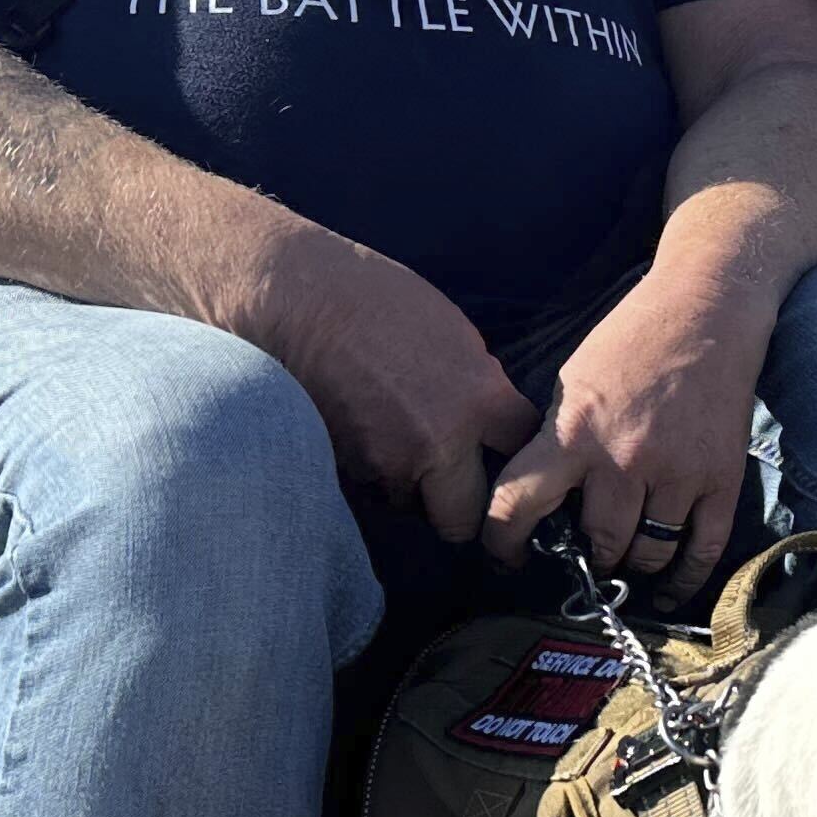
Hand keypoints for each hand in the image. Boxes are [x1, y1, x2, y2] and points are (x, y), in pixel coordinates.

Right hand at [246, 227, 534, 543]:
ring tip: (390, 442)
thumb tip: (487, 415)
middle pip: (464, 518)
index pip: (522, 452)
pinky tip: (359, 436)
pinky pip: (368, 491)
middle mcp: (438, 444)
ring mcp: (385, 465)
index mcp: (478, 399)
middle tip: (450, 482)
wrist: (294, 301)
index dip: (516, 452)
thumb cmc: (373, 298)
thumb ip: (477, 384)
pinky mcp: (341, 473)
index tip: (504, 450)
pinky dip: (369, 476)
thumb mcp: (452, 333)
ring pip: (409, 506)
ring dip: (408, 488)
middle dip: (459, 506)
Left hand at [482, 265, 776, 581]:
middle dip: (590, 554)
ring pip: (647, 552)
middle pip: (597, 542)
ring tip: (626, 556)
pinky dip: (684, 578)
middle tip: (587, 552)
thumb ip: (555, 439)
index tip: (504, 557)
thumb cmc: (633, 340)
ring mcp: (676, 472)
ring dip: (633, 562)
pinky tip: (669, 588)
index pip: (518, 504)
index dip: (502, 542)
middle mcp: (623, 458)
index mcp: (574, 431)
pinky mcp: (721, 478)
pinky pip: (702, 549)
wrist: (708, 310)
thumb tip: (536, 499)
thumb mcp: (572, 381)